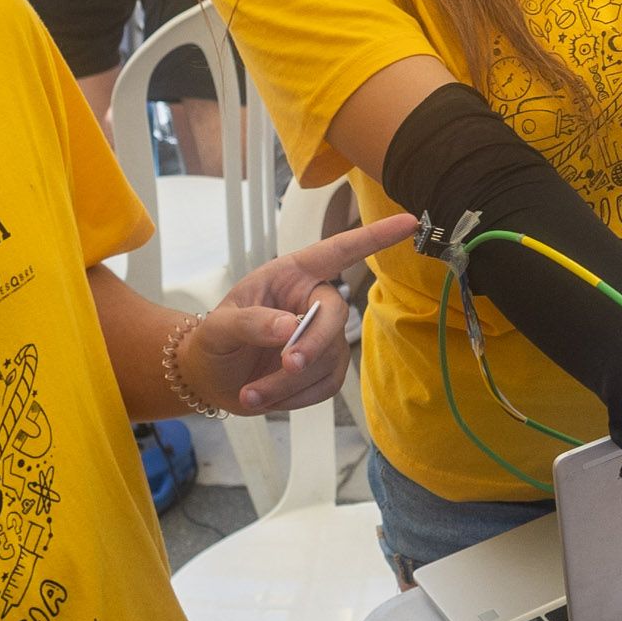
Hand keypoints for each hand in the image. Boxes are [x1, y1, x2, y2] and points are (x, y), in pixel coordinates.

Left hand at [183, 210, 421, 411]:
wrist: (211, 380)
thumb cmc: (213, 341)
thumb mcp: (219, 327)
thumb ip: (251, 323)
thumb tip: (290, 327)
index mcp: (290, 275)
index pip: (337, 251)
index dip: (374, 237)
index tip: (410, 222)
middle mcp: (312, 302)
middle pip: (336, 314)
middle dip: (314, 342)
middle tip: (289, 365)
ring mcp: (323, 338)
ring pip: (327, 358)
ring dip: (289, 383)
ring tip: (250, 395)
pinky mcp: (325, 371)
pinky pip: (326, 386)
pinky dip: (296, 398)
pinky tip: (266, 398)